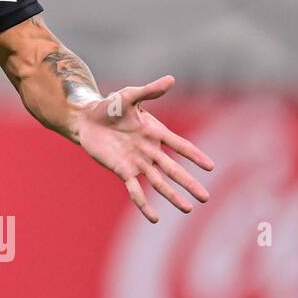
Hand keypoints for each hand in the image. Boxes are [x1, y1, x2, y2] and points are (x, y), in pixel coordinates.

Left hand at [75, 75, 213, 222]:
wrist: (86, 119)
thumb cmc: (110, 106)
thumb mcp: (129, 96)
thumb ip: (150, 91)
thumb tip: (171, 79)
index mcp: (155, 132)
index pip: (179, 146)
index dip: (193, 155)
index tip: (211, 166)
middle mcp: (150, 150)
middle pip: (173, 169)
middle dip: (189, 183)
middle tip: (206, 197)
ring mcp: (137, 162)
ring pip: (158, 182)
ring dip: (172, 195)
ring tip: (188, 208)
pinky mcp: (122, 170)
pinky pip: (135, 190)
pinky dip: (144, 203)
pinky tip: (154, 218)